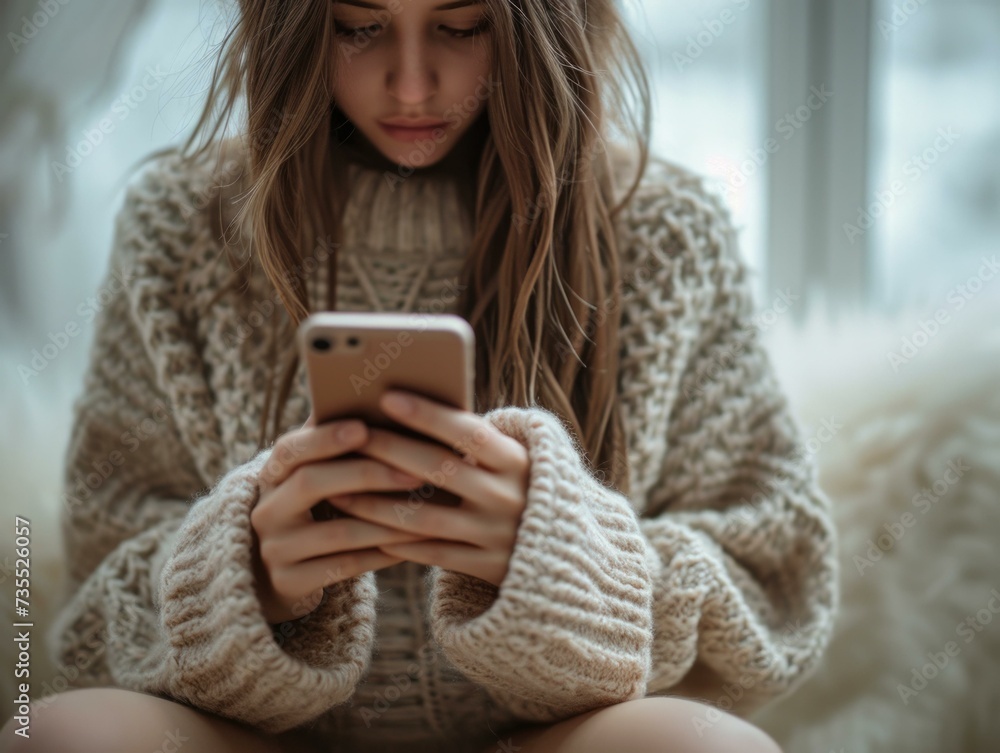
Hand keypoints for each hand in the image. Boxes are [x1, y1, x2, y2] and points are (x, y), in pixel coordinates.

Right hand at [250, 410, 429, 624]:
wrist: (276, 572)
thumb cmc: (315, 507)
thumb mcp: (314, 475)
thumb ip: (335, 443)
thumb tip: (375, 396)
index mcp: (272, 474)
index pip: (290, 448)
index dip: (325, 437)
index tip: (364, 427)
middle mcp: (267, 509)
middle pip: (311, 483)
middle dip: (367, 474)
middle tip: (415, 472)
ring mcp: (276, 549)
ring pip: (338, 532)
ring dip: (388, 519)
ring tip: (428, 509)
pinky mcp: (290, 582)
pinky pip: (346, 567)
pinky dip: (384, 553)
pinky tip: (414, 543)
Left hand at [326, 389, 531, 588]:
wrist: (563, 557)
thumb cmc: (521, 490)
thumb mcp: (513, 462)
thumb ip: (474, 442)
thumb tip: (408, 411)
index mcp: (518, 462)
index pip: (469, 432)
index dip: (428, 414)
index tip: (387, 396)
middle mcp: (509, 498)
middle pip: (439, 470)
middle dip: (391, 450)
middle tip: (351, 434)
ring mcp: (496, 536)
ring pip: (425, 518)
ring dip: (377, 503)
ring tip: (339, 489)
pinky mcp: (484, 568)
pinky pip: (430, 554)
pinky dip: (396, 541)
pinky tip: (364, 527)